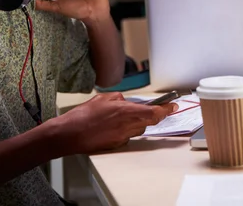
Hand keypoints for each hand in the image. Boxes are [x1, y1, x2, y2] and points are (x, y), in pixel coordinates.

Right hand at [49, 92, 178, 154]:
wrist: (69, 135)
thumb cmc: (83, 116)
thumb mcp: (103, 98)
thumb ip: (119, 98)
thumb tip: (126, 101)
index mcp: (126, 111)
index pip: (154, 112)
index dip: (166, 109)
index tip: (173, 106)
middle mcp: (127, 126)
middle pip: (150, 121)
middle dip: (155, 115)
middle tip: (158, 109)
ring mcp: (123, 137)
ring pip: (139, 128)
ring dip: (138, 122)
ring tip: (123, 116)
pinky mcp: (117, 144)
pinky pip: (128, 135)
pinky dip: (126, 129)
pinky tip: (113, 126)